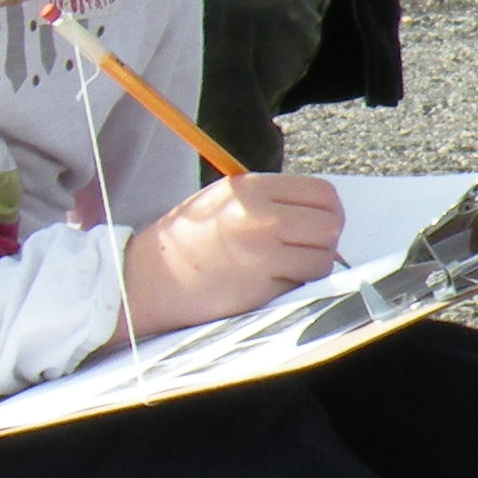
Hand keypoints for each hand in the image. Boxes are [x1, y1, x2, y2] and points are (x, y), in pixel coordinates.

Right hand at [119, 174, 342, 337]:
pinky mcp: (261, 287)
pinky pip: (302, 284)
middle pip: (330, 224)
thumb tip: (321, 215)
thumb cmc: (185, 240)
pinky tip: (268, 281)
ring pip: (322, 258)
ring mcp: (263, 254)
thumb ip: (270, 199)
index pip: (322, 193)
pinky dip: (294, 285)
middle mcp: (260, 218)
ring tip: (284, 266)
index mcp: (251, 189)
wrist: (147, 280)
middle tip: (305, 248)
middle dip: (325, 239)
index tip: (319, 222)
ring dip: (312, 265)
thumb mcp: (223, 200)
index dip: (329, 210)